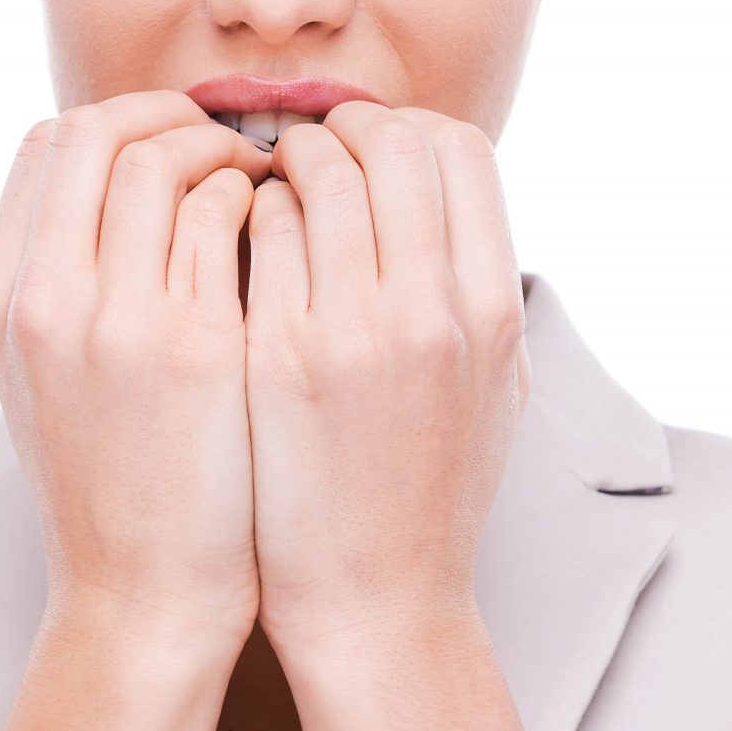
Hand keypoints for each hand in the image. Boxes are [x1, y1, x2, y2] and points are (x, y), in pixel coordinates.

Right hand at [0, 90, 276, 669]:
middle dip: (173, 117)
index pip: (48, 144)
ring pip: (163, 160)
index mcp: (1, 297)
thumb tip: (134, 184)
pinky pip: (224, 215)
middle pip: (99, 131)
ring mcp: (110, 319)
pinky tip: (288, 233)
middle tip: (232, 142)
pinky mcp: (187, 346)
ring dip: (226, 152)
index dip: (120, 121)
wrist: (143, 599)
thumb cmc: (121, 486)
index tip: (175, 139)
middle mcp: (41, 297)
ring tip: (269, 184)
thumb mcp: (56, 376)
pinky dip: (259, 202)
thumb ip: (72, 280)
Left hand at [241, 101, 530, 660]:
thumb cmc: (428, 493)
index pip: (461, 150)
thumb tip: (441, 190)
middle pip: (394, 143)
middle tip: (311, 147)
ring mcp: (353, 334)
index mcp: (491, 310)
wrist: (373, 603)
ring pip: (320, 175)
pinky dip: (249, 215)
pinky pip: (261, 235)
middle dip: (345, 128)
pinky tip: (238, 239)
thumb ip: (476, 284)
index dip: (410, 129)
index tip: (373, 147)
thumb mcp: (493, 385)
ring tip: (269, 183)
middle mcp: (433, 312)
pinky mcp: (277, 361)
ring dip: (288, 161)